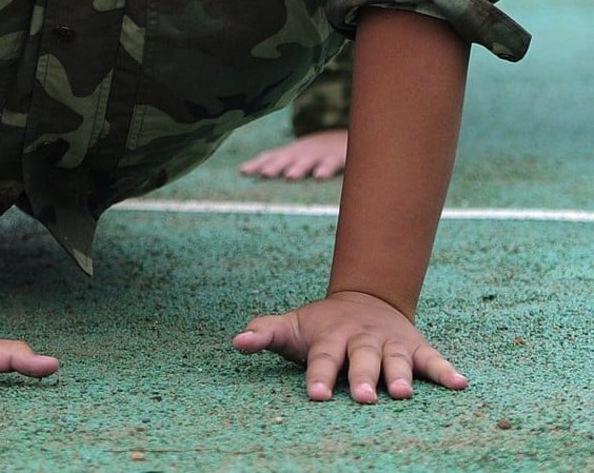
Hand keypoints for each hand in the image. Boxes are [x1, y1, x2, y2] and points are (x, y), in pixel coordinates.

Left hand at [232, 291, 466, 402]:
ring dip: (399, 375)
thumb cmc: (322, 326)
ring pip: (396, 360)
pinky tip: (460, 384)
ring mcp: (390, 343)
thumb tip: (237, 341)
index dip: (318, 376)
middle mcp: (362, 340)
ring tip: (402, 394)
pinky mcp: (415, 347)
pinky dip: (445, 370)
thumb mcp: (293, 326)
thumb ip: (266, 332)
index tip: (314, 395)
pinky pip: (432, 359)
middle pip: (361, 360)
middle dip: (362, 378)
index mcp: (331, 338)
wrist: (363, 299)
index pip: (322, 358)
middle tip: (362, 397)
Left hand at [239, 129, 346, 179]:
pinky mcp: (340, 157)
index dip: (258, 164)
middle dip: (275, 166)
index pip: (272, 157)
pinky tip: (320, 177)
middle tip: (265, 174)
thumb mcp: (298, 156)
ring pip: (308, 161)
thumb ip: (276, 163)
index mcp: (292, 153)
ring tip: (290, 177)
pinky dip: (326, 169)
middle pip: (287, 159)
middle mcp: (304, 153)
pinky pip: (333, 163)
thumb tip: (241, 171)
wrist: (353, 134)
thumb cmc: (320, 151)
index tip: (243, 172)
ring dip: (298, 168)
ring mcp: (321, 154)